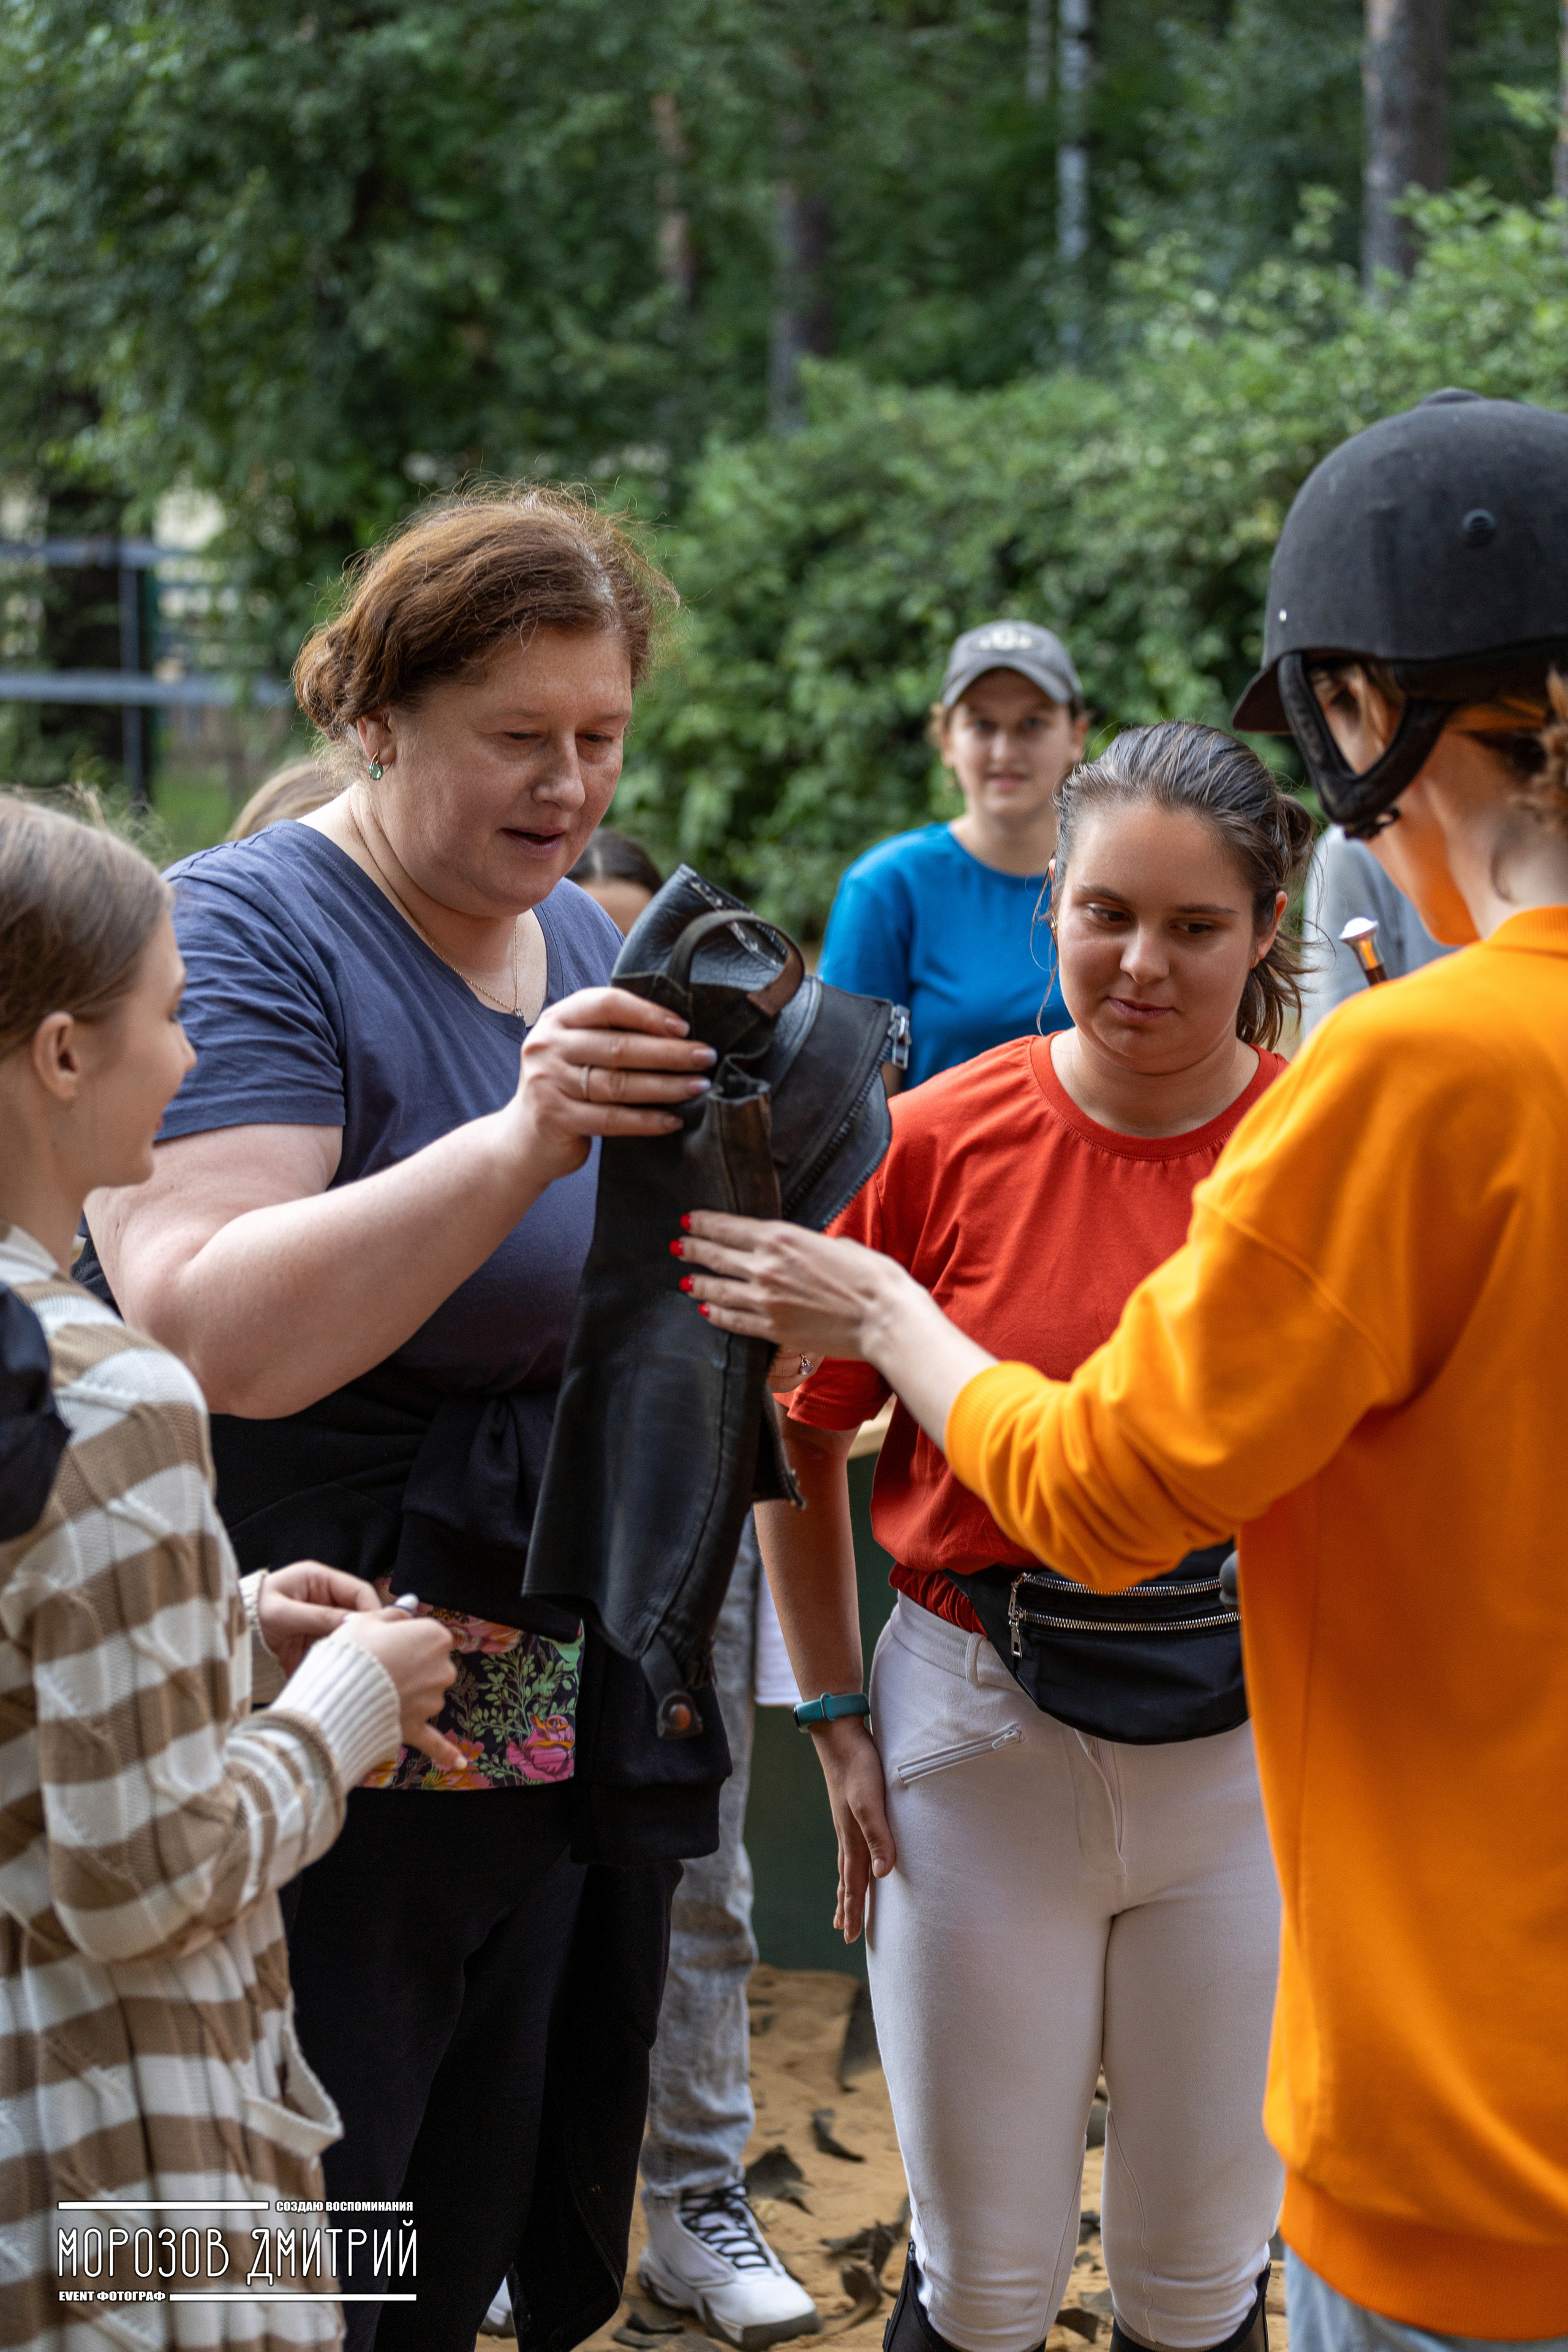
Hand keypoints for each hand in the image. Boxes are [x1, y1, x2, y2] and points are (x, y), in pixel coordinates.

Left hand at [257, 1561, 380, 1677]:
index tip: (376, 1630)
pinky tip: (337, 1666)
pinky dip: (338, 1657)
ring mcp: (320, 1618)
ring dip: (350, 1645)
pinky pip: (335, 1646)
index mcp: (318, 1579)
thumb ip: (318, 1617)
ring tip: (350, 1660)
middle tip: (366, 1649)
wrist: (228, 1634)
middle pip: (357, 1612)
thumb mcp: (283, 1613)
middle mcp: (324, 1597)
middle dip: (362, 1630)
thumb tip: (354, 1624)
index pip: (358, 1591)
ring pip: (349, 1632)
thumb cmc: (250, 1613)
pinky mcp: (315, 1639)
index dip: (370, 1609)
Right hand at [337, 1610, 463, 1772]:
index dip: (403, 1637)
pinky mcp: (417, 1728)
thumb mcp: (367, 1619)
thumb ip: (394, 1613)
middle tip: (376, 1666)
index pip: (427, 1633)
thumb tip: (409, 1605)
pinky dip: (446, 1753)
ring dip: (406, 1694)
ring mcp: (431, 1700)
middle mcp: (441, 1669)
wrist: (338, 1696)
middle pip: (429, 1665)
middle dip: (408, 1666)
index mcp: (435, 1637)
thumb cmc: (352, 1653)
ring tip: (374, 1691)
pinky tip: (459, 1763)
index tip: (384, 1641)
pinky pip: (435, 1742)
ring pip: (424, 1694)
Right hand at [509, 987, 716, 1179]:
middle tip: (706, 1057)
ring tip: (699, 1086)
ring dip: (666, 1086)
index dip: (649, 1014)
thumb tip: (678, 1030)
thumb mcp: (578, 1049)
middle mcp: (548, 1046)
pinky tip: (673, 1120)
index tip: (685, 1027)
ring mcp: (548, 1082)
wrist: (525, 1138)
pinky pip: (612, 1119)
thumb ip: (611, 1033)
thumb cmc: (566, 1085)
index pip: (608, 1004)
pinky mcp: (556, 1118)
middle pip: (619, 1046)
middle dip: (670, 1052)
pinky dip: (646, 1121)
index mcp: (558, 1018)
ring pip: (619, 1084)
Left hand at [675, 1213, 909, 1360]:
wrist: (884, 1319)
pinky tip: (706, 1309)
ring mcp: (765, 1301)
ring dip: (699, 1283)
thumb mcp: (836, 1245)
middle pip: (715, 1256)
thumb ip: (809, 1245)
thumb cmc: (871, 1277)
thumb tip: (804, 1250)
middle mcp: (765, 1267)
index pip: (727, 1228)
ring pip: (718, 1289)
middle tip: (678, 1247)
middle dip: (693, 1250)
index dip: (703, 1224)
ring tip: (685, 1280)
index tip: (688, 1221)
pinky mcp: (772, 1330)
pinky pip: (733, 1320)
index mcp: (781, 1238)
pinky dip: (715, 1313)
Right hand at [812, 1717, 895, 1941]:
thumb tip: (883, 1874)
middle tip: (843, 1931)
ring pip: (846, 1863)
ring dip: (845, 1886)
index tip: (849, 1937)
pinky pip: (851, 1845)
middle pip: (846, 1878)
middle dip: (846, 1906)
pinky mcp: (852, 1808)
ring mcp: (847, 1821)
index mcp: (852, 1838)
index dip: (853, 1910)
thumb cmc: (859, 1767)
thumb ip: (879, 1836)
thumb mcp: (871, 1801)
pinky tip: (856, 1855)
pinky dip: (850, 1861)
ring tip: (842, 1903)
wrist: (839, 1735)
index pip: (853, 1883)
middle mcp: (847, 1834)